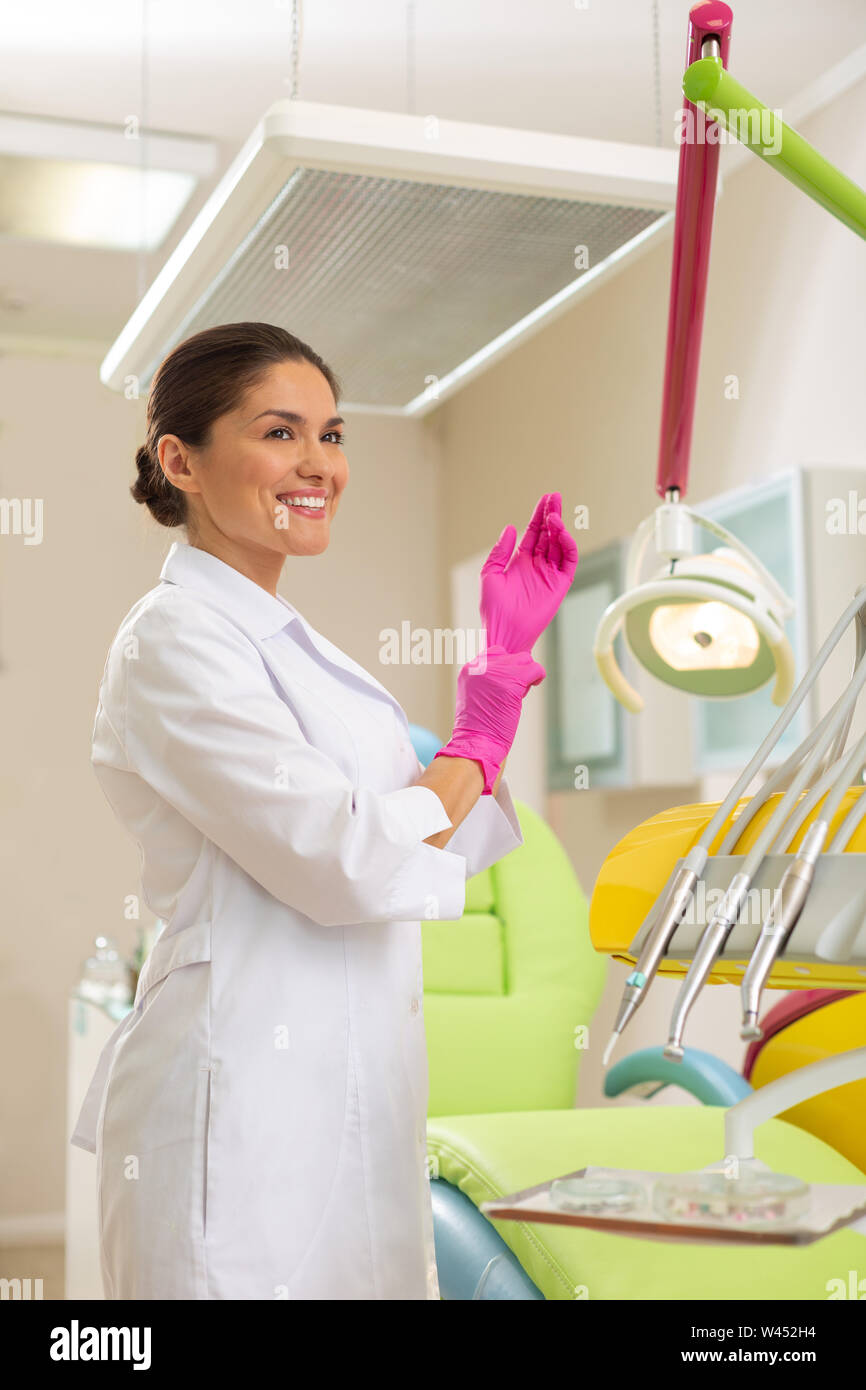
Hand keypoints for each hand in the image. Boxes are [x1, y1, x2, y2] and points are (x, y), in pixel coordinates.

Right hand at [434, 645, 545, 793]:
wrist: (477, 742)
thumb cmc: (478, 726)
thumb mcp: (475, 694)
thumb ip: (487, 678)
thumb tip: (511, 668)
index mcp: (469, 669)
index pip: (495, 652)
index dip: (505, 666)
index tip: (506, 683)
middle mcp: (480, 667)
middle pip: (511, 655)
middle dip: (516, 671)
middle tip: (513, 692)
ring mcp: (496, 673)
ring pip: (525, 659)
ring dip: (527, 674)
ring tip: (520, 692)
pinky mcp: (511, 683)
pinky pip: (535, 669)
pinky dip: (538, 677)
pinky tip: (534, 686)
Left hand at [480, 493, 577, 652]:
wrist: (503, 631)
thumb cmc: (493, 608)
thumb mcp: (490, 574)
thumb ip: (500, 551)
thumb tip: (510, 529)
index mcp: (521, 561)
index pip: (534, 532)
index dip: (540, 515)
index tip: (546, 499)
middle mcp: (537, 565)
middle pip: (549, 534)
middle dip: (553, 514)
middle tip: (556, 497)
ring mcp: (550, 574)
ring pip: (560, 545)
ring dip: (559, 529)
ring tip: (554, 516)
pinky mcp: (560, 585)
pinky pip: (568, 561)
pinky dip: (567, 546)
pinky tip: (560, 533)